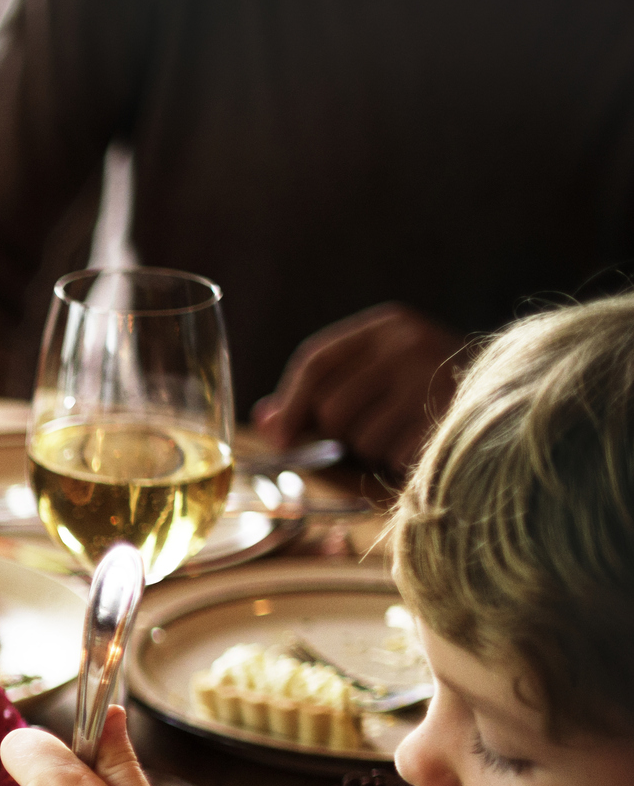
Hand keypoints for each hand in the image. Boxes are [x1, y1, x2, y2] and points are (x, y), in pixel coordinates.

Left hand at [250, 302, 465, 470]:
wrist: (521, 397)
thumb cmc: (432, 390)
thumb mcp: (377, 376)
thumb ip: (318, 392)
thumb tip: (264, 419)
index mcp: (388, 325)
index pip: (316, 359)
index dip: (290, 401)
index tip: (277, 434)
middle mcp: (409, 343)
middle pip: (331, 406)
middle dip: (338, 432)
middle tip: (369, 430)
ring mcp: (431, 377)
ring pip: (359, 436)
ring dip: (371, 449)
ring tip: (403, 432)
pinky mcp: (447, 417)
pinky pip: (391, 455)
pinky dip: (398, 460)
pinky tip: (422, 442)